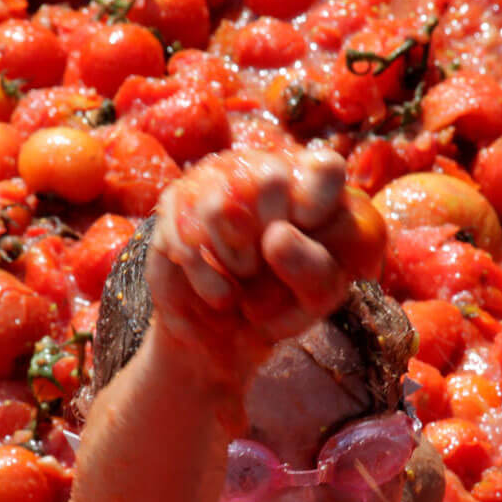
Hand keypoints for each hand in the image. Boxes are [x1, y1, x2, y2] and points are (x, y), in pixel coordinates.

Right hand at [146, 147, 384, 385]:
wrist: (223, 333)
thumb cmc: (281, 306)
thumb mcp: (314, 297)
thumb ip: (314, 268)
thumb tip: (276, 235)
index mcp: (311, 187)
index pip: (326, 168)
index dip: (318, 202)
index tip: (309, 234)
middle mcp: (262, 170)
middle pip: (271, 179)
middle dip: (273, 241)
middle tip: (272, 268)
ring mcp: (214, 180)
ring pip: (221, 206)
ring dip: (238, 262)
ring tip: (244, 283)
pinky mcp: (174, 204)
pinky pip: (187, 237)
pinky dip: (210, 281)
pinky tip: (221, 295)